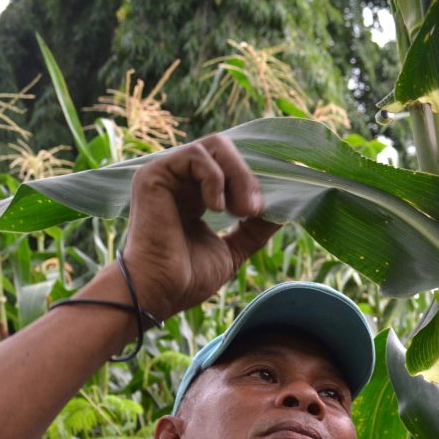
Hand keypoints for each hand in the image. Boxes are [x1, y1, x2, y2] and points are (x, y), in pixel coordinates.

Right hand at [122, 134, 279, 318]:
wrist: (160, 291)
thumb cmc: (187, 279)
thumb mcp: (232, 251)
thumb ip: (254, 231)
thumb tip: (283, 212)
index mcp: (193, 196)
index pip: (229, 168)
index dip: (252, 181)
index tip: (265, 211)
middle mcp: (179, 181)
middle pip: (225, 151)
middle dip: (248, 178)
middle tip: (254, 212)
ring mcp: (166, 175)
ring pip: (215, 147)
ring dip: (238, 176)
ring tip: (242, 211)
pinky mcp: (155, 174)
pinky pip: (196, 155)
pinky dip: (216, 178)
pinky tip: (216, 208)